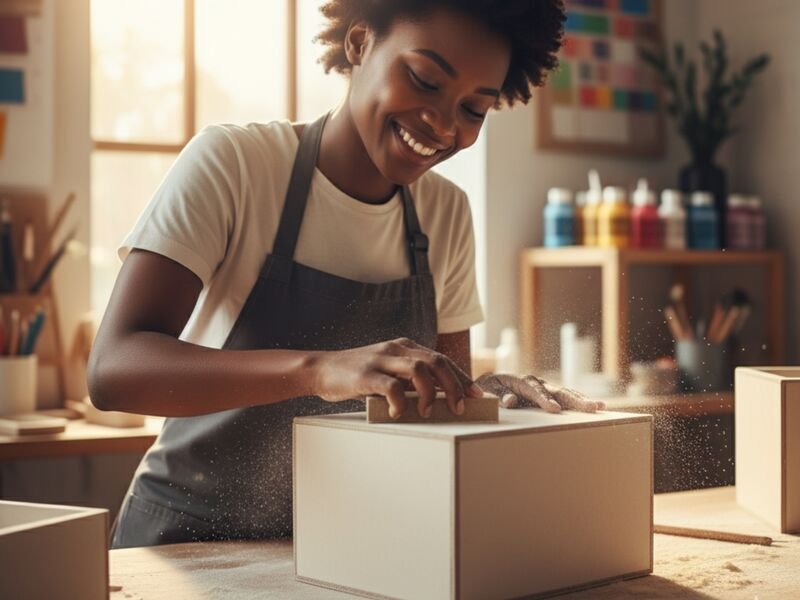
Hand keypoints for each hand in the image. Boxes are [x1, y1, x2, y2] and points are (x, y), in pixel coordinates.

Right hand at [310, 337, 483, 418]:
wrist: (320, 369)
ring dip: (430, 394)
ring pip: (419, 370)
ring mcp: (381, 359)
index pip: (442, 359)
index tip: (476, 395)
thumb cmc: (358, 374)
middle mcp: (396, 349)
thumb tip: (440, 395)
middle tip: (460, 407)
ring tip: (428, 411)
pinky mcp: (365, 375)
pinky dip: (400, 403)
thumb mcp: (388, 370)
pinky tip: (398, 413)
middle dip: (454, 386)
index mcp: (405, 346)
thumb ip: (410, 378)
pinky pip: (391, 387)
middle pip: (437, 362)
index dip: (462, 377)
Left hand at [474, 373, 604, 412]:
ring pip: (566, 393)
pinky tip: (593, 407)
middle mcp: (537, 383)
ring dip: (582, 400)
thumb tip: (510, 402)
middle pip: (558, 391)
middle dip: (575, 399)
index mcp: (522, 382)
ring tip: (600, 406)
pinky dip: (579, 401)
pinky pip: (566, 397)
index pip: (535, 391)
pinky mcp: (549, 394)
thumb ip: (498, 395)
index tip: (554, 409)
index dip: (545, 400)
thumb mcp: (488, 390)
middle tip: (592, 406)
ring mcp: (545, 388)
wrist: (491, 382)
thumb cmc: (489, 388)